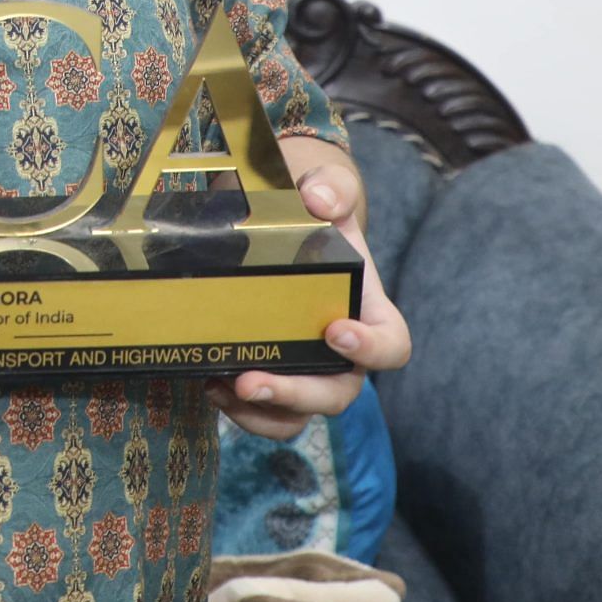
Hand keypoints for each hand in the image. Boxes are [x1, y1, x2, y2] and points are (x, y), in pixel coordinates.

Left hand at [207, 144, 411, 440]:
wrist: (284, 221)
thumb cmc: (315, 211)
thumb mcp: (328, 189)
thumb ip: (333, 187)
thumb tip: (319, 199)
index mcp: (368, 311)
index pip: (391, 346)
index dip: (371, 348)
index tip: (334, 330)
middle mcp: (342, 351)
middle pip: (338, 393)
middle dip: (296, 394)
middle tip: (250, 381)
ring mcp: (307, 367)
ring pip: (300, 414)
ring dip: (263, 412)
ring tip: (222, 388)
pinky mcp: (272, 373)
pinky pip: (266, 413)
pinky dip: (240, 409)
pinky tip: (209, 383)